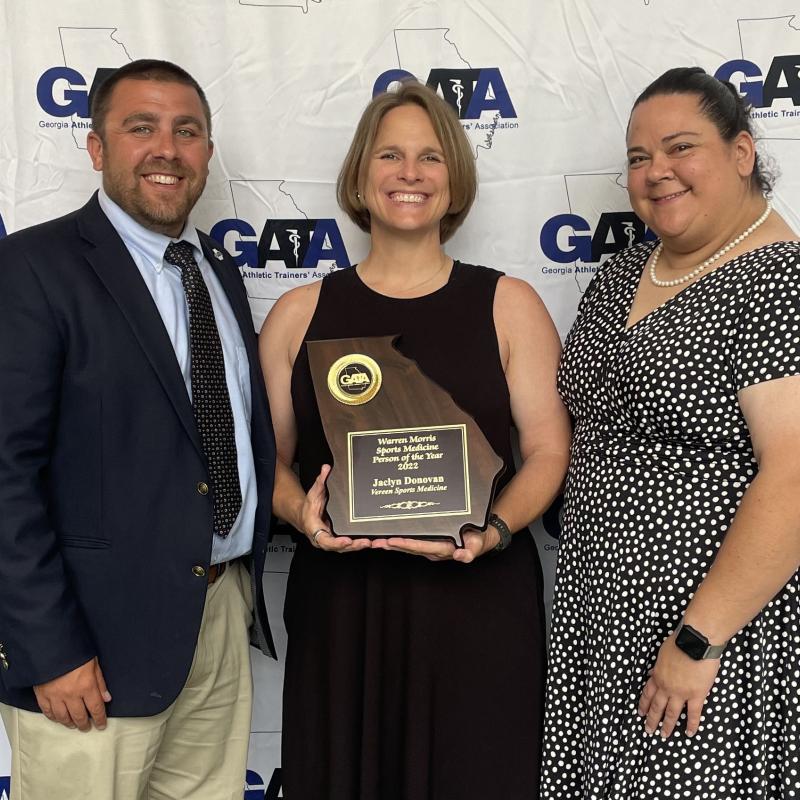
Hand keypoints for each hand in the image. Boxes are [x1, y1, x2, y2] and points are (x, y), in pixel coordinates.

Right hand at [33, 657, 111, 730]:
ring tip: (74, 725)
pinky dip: (54, 718)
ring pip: (63, 717)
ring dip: (70, 723)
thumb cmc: (75, 652)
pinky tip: (58, 719)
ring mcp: (56, 697)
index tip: (102, 725)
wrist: (51, 647)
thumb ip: (100, 682)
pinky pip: (48, 712)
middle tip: (87, 727)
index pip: (96, 708)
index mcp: (87, 686)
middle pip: (79, 716)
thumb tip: (106, 698)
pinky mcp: (42, 696)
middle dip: (85, 724)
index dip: (100, 719)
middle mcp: (71, 695)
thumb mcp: (93, 663)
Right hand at [304, 465, 370, 553]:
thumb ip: (320, 480)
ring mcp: (331, 540)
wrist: (305, 516)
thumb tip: (326, 468)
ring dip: (358, 546)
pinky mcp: (338, 540)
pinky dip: (358, 544)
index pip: (325, 540)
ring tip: (371, 543)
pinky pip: (348, 545)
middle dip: (353, 546)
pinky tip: (371, 541)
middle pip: (338, 547)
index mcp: (315, 529)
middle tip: (365, 542)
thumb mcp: (313, 492)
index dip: (336, 542)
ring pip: (345, 548)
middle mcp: (323, 538)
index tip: (346, 540)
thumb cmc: (309, 507)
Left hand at [371, 525, 499, 561]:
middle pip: (410, 548)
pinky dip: (400, 540)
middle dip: (392, 545)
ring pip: (408, 546)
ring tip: (376, 541)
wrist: (482, 538)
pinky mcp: (430, 542)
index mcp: (443, 549)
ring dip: (392, 544)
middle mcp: (434, 550)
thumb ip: (470, 551)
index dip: (406, 544)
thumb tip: (462, 556)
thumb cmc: (479, 539)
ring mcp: (431, 547)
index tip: (391, 541)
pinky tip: (389, 537)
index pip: (421, 546)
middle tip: (375, 542)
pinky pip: (412, 542)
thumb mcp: (478, 544)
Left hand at [638, 634, 719, 737]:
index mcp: (658, 675)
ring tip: (663, 735)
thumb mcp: (662, 653)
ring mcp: (681, 693)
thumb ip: (658, 666)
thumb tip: (652, 672)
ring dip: (667, 725)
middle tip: (648, 730)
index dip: (643, 704)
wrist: (695, 642)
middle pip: (657, 706)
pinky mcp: (697, 695)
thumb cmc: (679, 643)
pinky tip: (690, 733)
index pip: (648, 693)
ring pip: (672, 713)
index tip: (640, 713)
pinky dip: (692, 725)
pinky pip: (694, 714)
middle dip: (651, 719)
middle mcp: (666, 687)